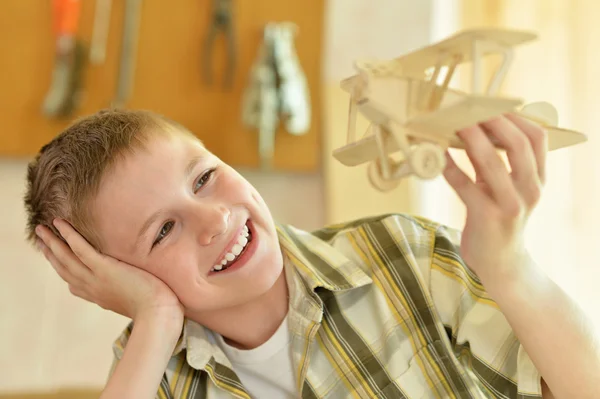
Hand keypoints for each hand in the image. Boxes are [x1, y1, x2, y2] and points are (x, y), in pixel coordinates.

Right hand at [35, 219, 183, 326]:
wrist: (158, 315)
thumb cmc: (156, 309)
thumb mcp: (137, 300)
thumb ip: (129, 292)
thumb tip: (138, 287)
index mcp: (99, 296)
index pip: (74, 282)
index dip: (62, 268)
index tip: (55, 259)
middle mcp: (92, 288)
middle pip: (64, 268)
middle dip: (51, 252)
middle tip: (41, 238)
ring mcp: (96, 278)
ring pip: (66, 257)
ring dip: (52, 241)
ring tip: (41, 228)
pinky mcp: (104, 269)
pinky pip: (80, 249)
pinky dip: (68, 235)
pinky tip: (60, 224)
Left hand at [443, 114, 546, 283]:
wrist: (501, 264)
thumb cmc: (500, 220)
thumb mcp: (507, 189)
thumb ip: (497, 163)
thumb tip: (473, 129)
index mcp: (538, 179)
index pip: (537, 139)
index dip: (516, 118)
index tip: (493, 104)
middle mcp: (530, 190)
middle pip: (517, 145)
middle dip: (492, 122)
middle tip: (469, 108)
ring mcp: (510, 205)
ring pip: (492, 163)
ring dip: (471, 139)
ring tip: (453, 124)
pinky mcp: (487, 218)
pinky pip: (465, 186)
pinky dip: (450, 167)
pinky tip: (437, 154)